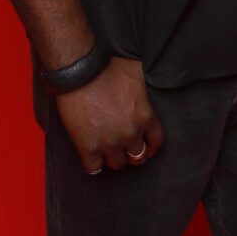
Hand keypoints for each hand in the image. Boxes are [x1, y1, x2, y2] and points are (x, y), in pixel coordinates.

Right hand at [55, 56, 164, 172]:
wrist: (80, 71)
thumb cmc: (107, 67)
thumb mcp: (135, 71)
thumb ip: (143, 86)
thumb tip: (145, 87)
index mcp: (144, 116)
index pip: (156, 140)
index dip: (152, 145)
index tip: (147, 147)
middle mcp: (130, 133)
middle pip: (138, 156)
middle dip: (132, 152)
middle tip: (125, 148)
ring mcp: (110, 143)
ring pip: (118, 164)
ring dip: (113, 157)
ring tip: (107, 150)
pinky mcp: (89, 148)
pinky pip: (94, 168)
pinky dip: (93, 164)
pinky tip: (92, 156)